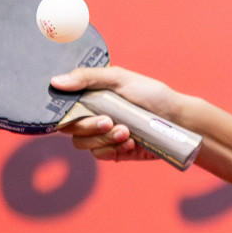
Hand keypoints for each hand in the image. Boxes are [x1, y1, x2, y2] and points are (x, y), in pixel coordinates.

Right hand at [50, 66, 182, 161]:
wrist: (177, 119)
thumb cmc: (151, 94)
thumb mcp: (120, 78)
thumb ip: (87, 77)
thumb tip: (55, 81)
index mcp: (90, 97)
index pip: (63, 108)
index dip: (63, 113)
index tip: (77, 112)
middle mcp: (92, 116)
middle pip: (70, 129)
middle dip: (89, 127)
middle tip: (110, 121)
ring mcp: (102, 135)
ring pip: (83, 144)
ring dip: (103, 139)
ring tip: (126, 132)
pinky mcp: (113, 151)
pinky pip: (100, 155)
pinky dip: (113, 149)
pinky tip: (131, 142)